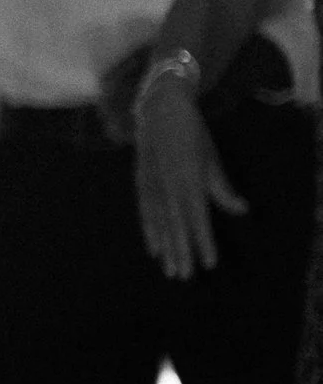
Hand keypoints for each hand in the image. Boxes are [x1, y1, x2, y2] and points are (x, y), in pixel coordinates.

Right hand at [132, 73, 242, 277]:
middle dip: (181, 252)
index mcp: (189, 177)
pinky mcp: (141, 181)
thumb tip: (242, 210)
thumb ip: (223, 188)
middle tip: (184, 277)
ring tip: (169, 269)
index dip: (204, 241)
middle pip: (176, 225)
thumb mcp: (211, 158)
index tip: (209, 263)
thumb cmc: (192, 133)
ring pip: (159, 222)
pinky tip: (154, 248)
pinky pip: (145, 212)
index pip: (198, 217)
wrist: (159, 107)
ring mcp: (151, 183)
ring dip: (165, 247)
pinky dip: (150, 231)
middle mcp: (168, 184)